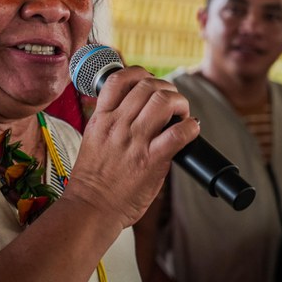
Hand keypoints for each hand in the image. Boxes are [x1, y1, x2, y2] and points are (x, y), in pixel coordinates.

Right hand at [63, 66, 198, 228]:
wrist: (91, 207)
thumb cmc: (92, 179)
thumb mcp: (92, 139)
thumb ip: (111, 123)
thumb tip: (136, 112)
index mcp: (101, 118)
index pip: (119, 78)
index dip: (139, 73)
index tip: (149, 83)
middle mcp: (117, 125)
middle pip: (147, 85)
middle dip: (166, 88)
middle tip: (172, 103)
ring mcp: (134, 141)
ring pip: (163, 101)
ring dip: (179, 103)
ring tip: (181, 114)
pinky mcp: (151, 160)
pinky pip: (178, 133)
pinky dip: (190, 127)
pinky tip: (190, 131)